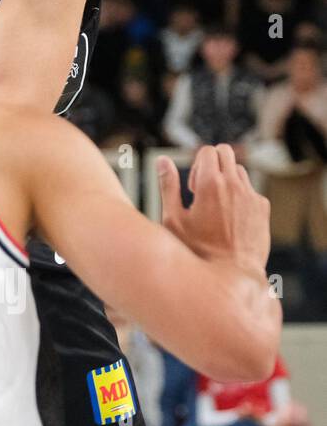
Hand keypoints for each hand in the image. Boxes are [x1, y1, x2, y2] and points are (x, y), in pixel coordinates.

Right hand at [157, 145, 269, 271]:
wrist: (231, 275)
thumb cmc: (197, 250)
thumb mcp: (173, 218)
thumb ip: (168, 185)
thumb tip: (163, 160)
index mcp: (210, 184)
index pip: (207, 150)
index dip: (196, 164)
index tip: (192, 187)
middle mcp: (234, 185)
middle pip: (225, 152)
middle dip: (212, 164)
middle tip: (203, 190)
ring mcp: (252, 196)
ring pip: (239, 170)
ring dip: (226, 179)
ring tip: (215, 205)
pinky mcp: (262, 208)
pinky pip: (251, 190)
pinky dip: (239, 195)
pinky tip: (229, 217)